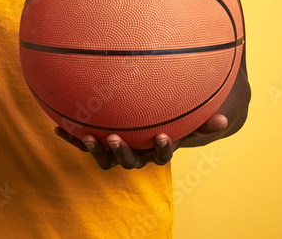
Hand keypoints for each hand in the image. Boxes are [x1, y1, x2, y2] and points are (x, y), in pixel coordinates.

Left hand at [54, 114, 229, 169]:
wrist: (148, 128)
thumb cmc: (172, 122)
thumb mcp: (187, 121)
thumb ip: (204, 122)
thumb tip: (226, 119)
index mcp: (156, 149)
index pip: (161, 155)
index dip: (161, 149)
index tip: (163, 136)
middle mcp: (135, 154)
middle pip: (128, 161)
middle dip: (121, 152)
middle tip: (114, 138)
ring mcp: (115, 151)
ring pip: (104, 158)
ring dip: (93, 149)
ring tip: (85, 138)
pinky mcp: (97, 145)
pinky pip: (83, 142)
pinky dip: (70, 137)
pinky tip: (56, 127)